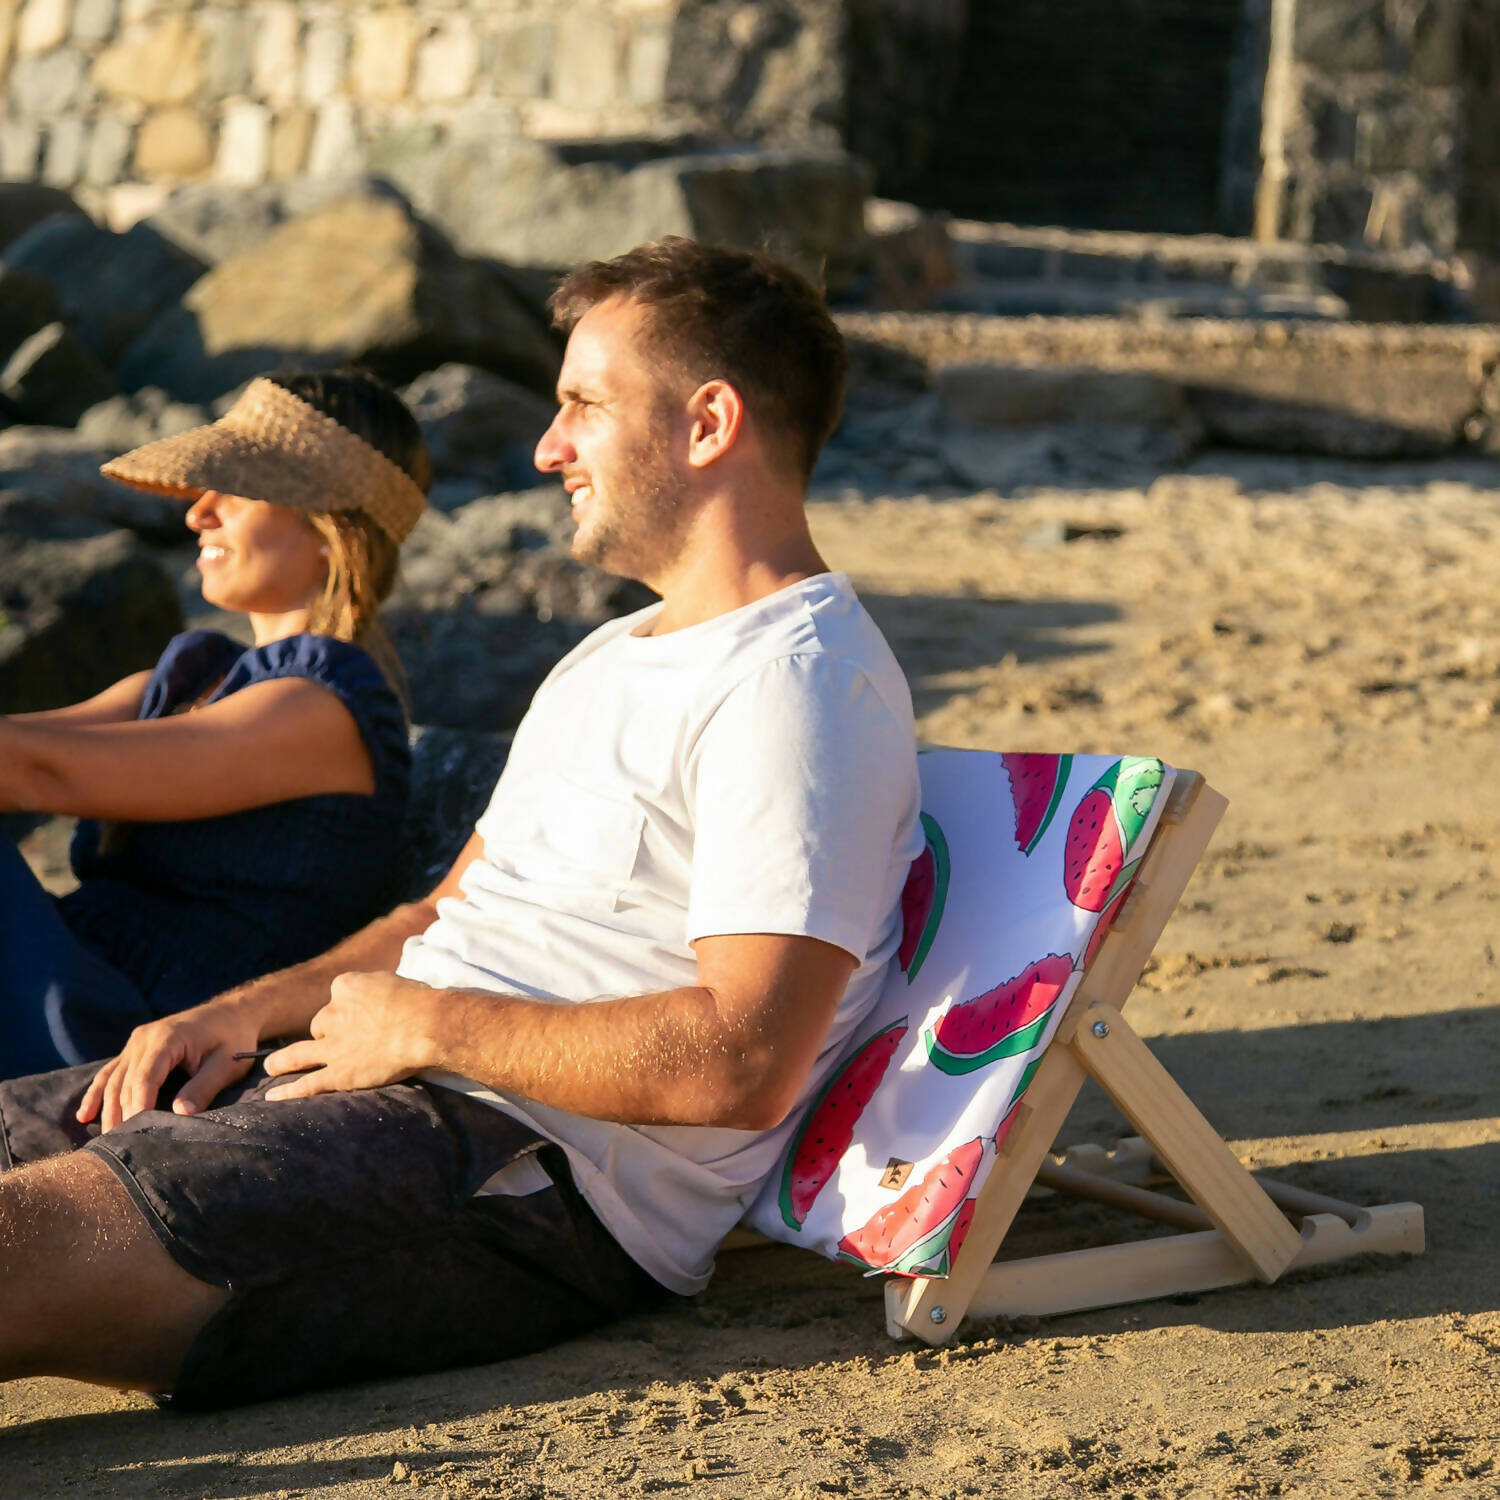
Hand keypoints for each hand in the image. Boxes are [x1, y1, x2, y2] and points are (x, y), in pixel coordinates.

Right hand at [77, 1003, 259, 1130]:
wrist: (232, 1013)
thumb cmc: (234, 1038)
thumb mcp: (227, 1063)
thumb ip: (204, 1087)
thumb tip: (181, 1114)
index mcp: (167, 1038)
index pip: (144, 1079)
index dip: (139, 1108)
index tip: (137, 1135)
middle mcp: (143, 1038)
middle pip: (125, 1084)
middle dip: (122, 1116)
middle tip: (121, 1149)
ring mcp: (136, 1043)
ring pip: (113, 1081)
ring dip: (107, 1111)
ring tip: (105, 1142)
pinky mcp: (135, 1049)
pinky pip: (110, 1073)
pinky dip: (97, 1094)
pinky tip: (84, 1116)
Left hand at [263, 971, 438, 1101]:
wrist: (425, 1026)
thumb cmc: (419, 1002)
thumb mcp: (393, 983)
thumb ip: (376, 993)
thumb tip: (380, 1003)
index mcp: (346, 986)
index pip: (338, 997)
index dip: (348, 1009)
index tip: (362, 1015)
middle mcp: (333, 1014)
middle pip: (320, 1025)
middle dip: (328, 1033)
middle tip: (345, 1042)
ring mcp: (332, 1046)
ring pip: (297, 1054)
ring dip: (282, 1061)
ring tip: (272, 1066)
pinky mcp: (338, 1073)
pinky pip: (307, 1084)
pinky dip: (288, 1092)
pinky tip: (273, 1096)